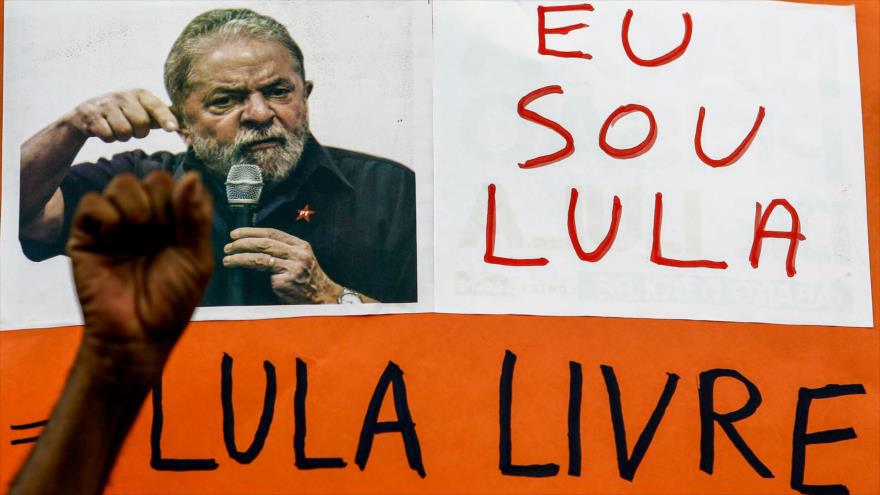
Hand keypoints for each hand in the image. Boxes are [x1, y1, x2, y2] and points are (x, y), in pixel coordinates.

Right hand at [63, 88, 178, 142]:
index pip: (156, 106)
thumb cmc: (124, 114)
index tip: (173, 128)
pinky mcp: (90, 115)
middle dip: (139, 132)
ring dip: (123, 136)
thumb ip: (165, 116)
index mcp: (140, 94)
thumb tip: (189, 124)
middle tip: (132, 129)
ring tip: (117, 128)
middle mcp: (123, 95)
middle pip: (142, 123)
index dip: (165, 118)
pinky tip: (104, 129)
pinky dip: (108, 138)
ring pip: (124, 131)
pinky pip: (107, 135)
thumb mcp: (144, 110)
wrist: (86, 114)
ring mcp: (105, 104)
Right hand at [66, 171, 212, 375]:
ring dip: (136, 203)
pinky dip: (106, 213)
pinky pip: (92, 201)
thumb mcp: (196, 260)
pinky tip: (113, 235)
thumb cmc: (171, 301)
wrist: (136, 335)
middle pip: (155, 178)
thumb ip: (195, 218)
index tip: (183, 227)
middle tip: (159, 232)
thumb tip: (192, 175)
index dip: (184, 199)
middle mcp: (147, 220)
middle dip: (161, 202)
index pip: (182, 186)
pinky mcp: (87, 235)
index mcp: (176, 225)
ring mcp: (116, 225)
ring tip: (136, 231)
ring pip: (123, 182)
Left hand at [222, 228, 344, 303]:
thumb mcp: (300, 261)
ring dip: (240, 256)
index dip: (252, 231)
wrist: (322, 300)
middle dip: (243, 242)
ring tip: (228, 258)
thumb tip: (254, 246)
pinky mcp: (286, 280)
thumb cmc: (307, 282)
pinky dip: (247, 266)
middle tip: (228, 246)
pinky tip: (237, 268)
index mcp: (300, 245)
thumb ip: (284, 252)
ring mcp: (293, 267)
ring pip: (260, 255)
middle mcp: (298, 254)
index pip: (273, 233)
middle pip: (265, 242)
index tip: (236, 233)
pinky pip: (263, 272)